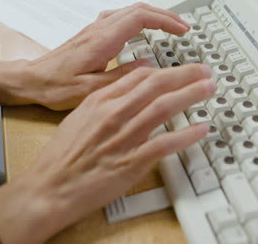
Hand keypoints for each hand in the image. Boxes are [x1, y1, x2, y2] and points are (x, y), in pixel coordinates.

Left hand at [0, 3, 189, 109]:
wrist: (31, 80)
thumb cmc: (55, 86)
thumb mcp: (91, 90)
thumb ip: (121, 78)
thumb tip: (147, 66)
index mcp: (101, 41)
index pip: (140, 18)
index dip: (165, 21)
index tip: (182, 31)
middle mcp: (98, 30)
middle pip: (138, 9)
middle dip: (165, 16)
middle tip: (183, 28)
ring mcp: (95, 29)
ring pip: (130, 10)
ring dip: (153, 15)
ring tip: (170, 27)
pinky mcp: (92, 34)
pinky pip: (121, 17)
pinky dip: (140, 19)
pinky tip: (144, 29)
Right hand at [0, 63, 215, 243]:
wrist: (49, 188)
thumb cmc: (62, 156)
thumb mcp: (78, 118)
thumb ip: (103, 103)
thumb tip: (125, 91)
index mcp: (99, 101)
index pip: (139, 76)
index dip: (164, 70)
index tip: (178, 70)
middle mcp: (113, 114)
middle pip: (156, 85)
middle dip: (185, 75)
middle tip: (204, 72)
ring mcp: (123, 138)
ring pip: (164, 108)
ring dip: (191, 95)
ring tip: (208, 89)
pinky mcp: (131, 163)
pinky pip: (164, 144)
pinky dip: (185, 135)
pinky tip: (200, 129)